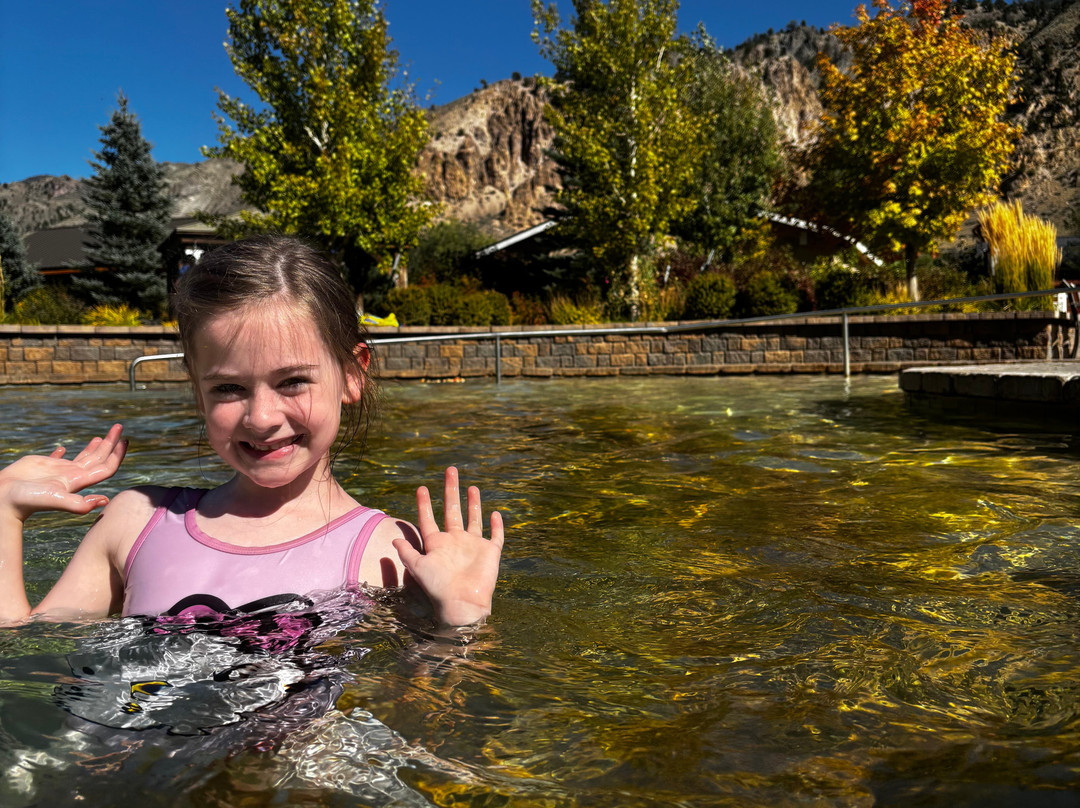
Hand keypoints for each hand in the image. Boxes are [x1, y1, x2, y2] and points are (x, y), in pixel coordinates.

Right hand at [0, 424, 127, 521]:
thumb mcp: (56, 498)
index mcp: (78, 481)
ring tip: (101, 437)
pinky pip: (56, 459)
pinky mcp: (42, 467)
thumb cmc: (27, 500)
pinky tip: (63, 448)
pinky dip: (61, 452)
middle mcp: (72, 476)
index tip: (125, 439)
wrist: (3, 500)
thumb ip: (78, 503)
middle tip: (119, 427)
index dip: (117, 455)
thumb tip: (105, 501)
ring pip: (81, 458)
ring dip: (93, 447)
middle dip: (110, 444)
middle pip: (98, 459)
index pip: (106, 467)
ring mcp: (58, 472)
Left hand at [393, 467, 503, 625]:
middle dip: (451, 490)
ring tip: (472, 487)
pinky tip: (495, 513)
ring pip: (474, 519)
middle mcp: (455, 541)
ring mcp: (473, 546)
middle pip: (452, 510)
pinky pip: (495, 536)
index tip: (421, 488)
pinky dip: (496, 525)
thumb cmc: (438, 588)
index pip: (429, 519)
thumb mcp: (418, 568)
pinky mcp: (490, 552)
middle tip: (450, 470)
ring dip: (473, 503)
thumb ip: (407, 553)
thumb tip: (394, 539)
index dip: (424, 504)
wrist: (463, 604)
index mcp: (437, 544)